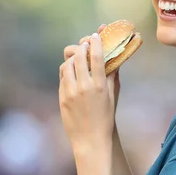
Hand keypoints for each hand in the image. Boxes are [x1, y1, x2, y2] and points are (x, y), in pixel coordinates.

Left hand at [59, 33, 115, 152]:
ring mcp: (70, 92)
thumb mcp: (113, 96)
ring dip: (73, 58)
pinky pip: (62, 77)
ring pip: (67, 65)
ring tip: (78, 57)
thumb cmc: (106, 117)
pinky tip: (73, 72)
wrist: (90, 139)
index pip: (95, 57)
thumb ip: (112, 76)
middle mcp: (83, 86)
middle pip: (78, 56)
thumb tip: (114, 59)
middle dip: (82, 46)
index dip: (95, 42)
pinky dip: (67, 70)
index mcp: (99, 85)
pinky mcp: (62, 97)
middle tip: (85, 44)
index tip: (95, 35)